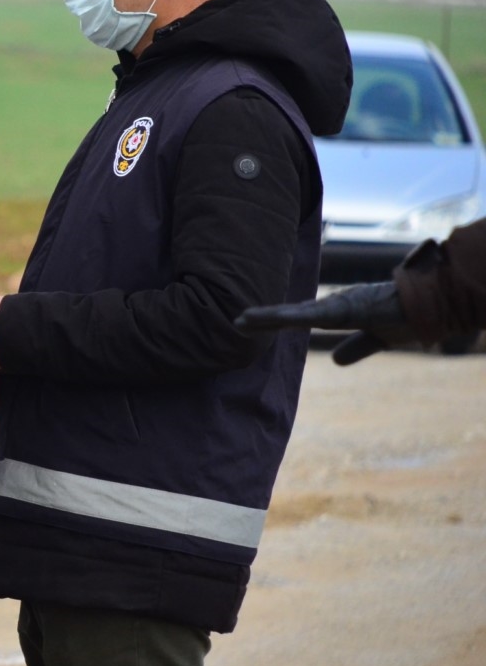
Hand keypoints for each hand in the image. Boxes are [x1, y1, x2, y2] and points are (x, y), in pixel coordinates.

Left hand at [235, 281, 405, 364]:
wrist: (430, 304)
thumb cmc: (404, 315)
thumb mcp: (375, 338)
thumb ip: (356, 347)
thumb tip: (337, 362)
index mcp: (337, 312)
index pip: (297, 318)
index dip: (273, 321)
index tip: (249, 324)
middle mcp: (333, 306)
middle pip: (290, 314)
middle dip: (263, 318)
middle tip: (235, 322)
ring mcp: (339, 305)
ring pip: (297, 313)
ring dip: (270, 316)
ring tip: (243, 319)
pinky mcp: (348, 307)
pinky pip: (316, 314)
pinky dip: (294, 316)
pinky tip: (275, 318)